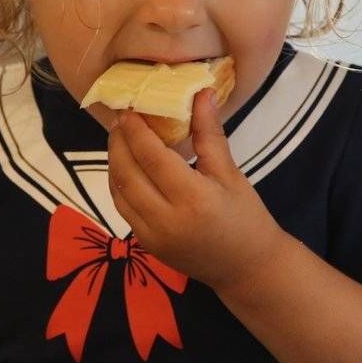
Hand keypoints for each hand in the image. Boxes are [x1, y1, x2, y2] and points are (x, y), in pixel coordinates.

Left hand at [108, 87, 286, 289]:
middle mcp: (166, 220)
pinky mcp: (146, 245)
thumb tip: (201, 93)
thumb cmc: (246, 219)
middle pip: (127, 173)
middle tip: (120, 118)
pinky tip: (126, 166)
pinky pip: (123, 209)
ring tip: (120, 138)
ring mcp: (152, 236)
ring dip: (114, 162)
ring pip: (119, 192)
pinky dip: (120, 184)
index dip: (136, 130)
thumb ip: (209, 134)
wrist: (247, 269)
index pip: (151, 157)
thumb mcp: (231, 174)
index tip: (128, 107)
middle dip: (118, 142)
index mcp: (193, 199)